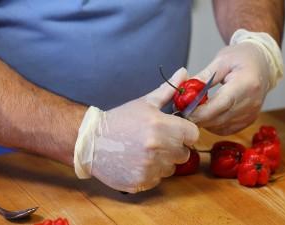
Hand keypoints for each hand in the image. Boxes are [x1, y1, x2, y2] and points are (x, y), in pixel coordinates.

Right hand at [74, 68, 199, 192]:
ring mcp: (150, 167)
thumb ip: (168, 91)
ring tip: (144, 152)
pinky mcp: (141, 182)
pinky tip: (137, 162)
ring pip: (171, 168)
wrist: (91, 141)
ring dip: (162, 162)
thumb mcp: (145, 103)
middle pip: (184, 153)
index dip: (185, 132)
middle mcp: (158, 148)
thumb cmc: (119, 120)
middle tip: (156, 141)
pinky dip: (150, 173)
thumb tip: (184, 73)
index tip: (175, 131)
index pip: (193, 135)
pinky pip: (158, 179)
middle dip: (174, 147)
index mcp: (162, 126)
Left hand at [189, 29, 282, 134]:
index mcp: (246, 83)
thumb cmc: (242, 57)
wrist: (263, 64)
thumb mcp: (221, 60)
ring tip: (194, 111)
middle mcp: (252, 102)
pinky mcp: (249, 120)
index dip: (200, 111)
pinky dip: (213, 125)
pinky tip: (207, 115)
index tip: (183, 109)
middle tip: (182, 111)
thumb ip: (204, 77)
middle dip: (198, 118)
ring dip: (204, 122)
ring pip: (221, 127)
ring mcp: (252, 113)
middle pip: (219, 118)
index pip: (221, 103)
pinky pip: (226, 129)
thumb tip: (185, 90)